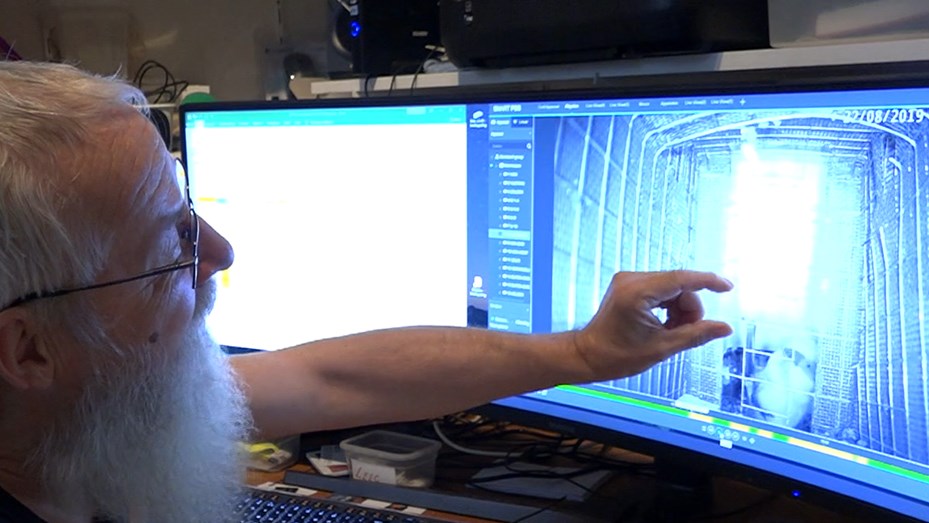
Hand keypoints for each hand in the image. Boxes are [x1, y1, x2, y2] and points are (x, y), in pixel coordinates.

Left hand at [573, 270, 733, 380]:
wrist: (588, 356)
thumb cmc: (617, 356)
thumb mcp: (662, 348)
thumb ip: (696, 334)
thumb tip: (724, 328)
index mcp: (637, 293)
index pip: (681, 279)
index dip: (708, 281)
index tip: (727, 287)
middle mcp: (631, 280)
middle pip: (679, 285)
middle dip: (690, 308)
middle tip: (686, 333)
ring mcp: (628, 280)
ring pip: (672, 288)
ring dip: (679, 309)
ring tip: (671, 332)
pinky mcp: (628, 285)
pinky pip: (660, 290)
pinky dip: (669, 306)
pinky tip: (665, 325)